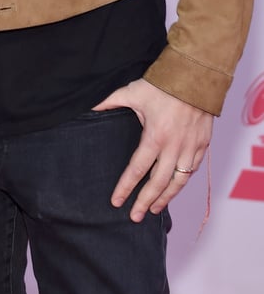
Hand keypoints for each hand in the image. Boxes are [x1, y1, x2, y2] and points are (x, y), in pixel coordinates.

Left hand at [93, 78, 211, 221]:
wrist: (195, 77)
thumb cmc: (162, 84)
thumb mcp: (132, 92)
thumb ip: (110, 101)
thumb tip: (90, 107)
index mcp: (155, 137)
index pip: (137, 170)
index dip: (126, 187)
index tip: (116, 201)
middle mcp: (174, 147)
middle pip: (158, 183)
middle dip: (145, 202)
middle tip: (134, 216)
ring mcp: (190, 148)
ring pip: (178, 182)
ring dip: (165, 198)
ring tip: (154, 209)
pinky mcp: (202, 145)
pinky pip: (192, 171)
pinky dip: (182, 183)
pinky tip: (174, 189)